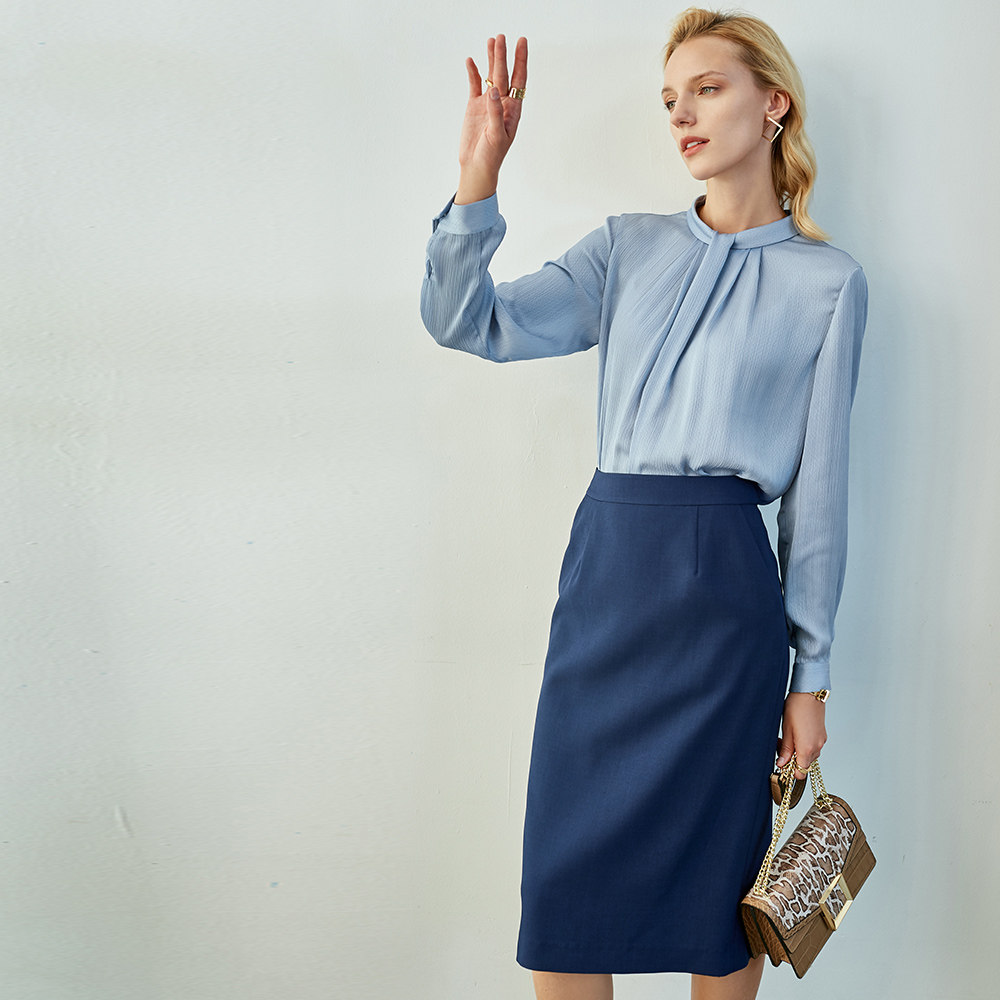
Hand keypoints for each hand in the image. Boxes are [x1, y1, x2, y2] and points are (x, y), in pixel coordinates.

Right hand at [455, 34, 527, 203]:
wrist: (476, 167)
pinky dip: (473, 72)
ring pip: (491, 76)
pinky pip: (474, 85)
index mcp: (513, 110)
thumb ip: (496, 112)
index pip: (519, 80)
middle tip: (502, 37)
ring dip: (492, 59)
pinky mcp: (474, 107)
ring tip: (491, 40)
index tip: (521, 42)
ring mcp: (488, 103)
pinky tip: (471, 60)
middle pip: (504, 74)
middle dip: (503, 55)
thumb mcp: (496, 135)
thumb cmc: (491, 156)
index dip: (521, 61)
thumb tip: (494, 91)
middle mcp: (502, 103)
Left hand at [775, 692, 826, 778]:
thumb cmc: (796, 708)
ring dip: (798, 753)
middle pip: (804, 765)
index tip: (781, 762)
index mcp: (807, 748)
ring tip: (788, 738)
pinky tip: (796, 734)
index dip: (790, 771)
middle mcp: (817, 747)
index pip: (800, 773)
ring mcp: (821, 742)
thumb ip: (786, 749)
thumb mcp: (786, 729)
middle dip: (792, 760)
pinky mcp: (822, 736)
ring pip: (809, 756)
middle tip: (781, 746)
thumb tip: (782, 764)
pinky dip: (804, 746)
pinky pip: (813, 747)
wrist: (809, 693)